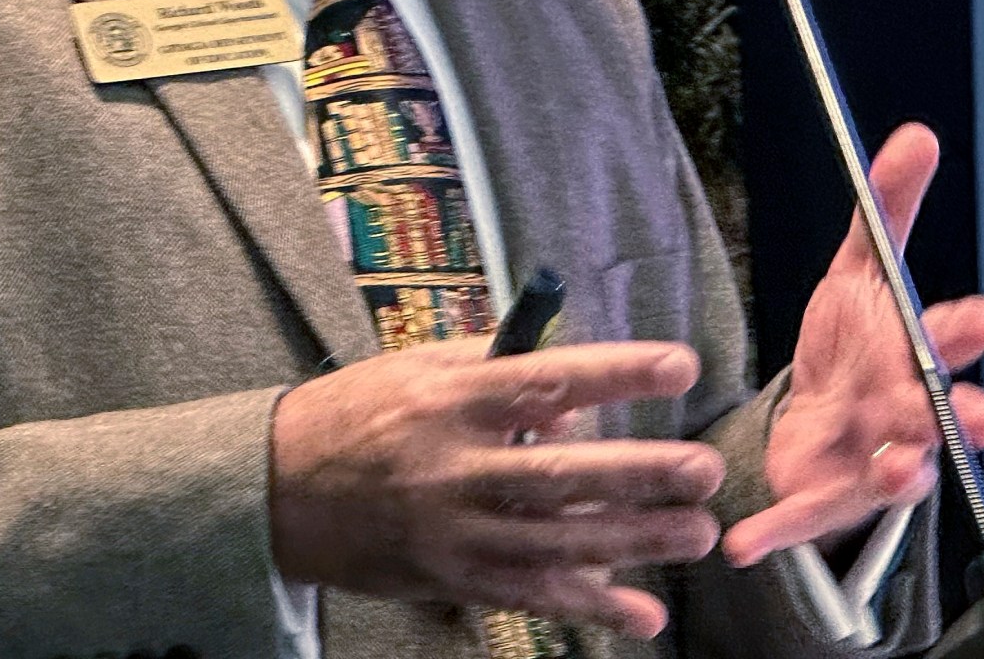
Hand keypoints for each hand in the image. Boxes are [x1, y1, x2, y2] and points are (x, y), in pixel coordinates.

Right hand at [270, 337, 725, 638]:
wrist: (277, 488)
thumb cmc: (358, 414)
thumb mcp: (417, 370)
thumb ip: (495, 371)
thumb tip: (576, 395)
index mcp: (447, 398)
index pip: (546, 381)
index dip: (617, 374)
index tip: (680, 367)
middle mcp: (451, 465)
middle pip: (560, 474)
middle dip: (640, 475)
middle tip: (706, 470)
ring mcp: (451, 529)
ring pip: (556, 542)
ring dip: (633, 542)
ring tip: (698, 533)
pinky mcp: (450, 576)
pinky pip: (530, 596)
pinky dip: (590, 608)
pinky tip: (643, 615)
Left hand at [721, 123, 983, 566]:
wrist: (813, 425)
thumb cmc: (851, 349)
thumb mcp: (859, 272)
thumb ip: (887, 209)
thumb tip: (916, 136)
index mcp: (914, 356)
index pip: (951, 339)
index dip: (972, 328)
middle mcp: (905, 417)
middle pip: (939, 415)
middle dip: (959, 413)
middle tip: (977, 411)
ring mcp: (870, 464)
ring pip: (896, 474)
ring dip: (901, 472)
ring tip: (899, 467)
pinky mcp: (823, 503)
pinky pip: (801, 521)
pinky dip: (776, 533)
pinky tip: (743, 544)